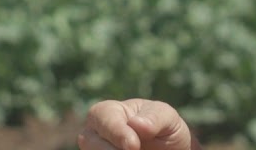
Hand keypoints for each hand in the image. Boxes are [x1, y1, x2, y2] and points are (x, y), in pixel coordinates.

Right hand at [77, 99, 196, 149]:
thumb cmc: (165, 128)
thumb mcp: (167, 118)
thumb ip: (155, 117)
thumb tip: (136, 123)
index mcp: (110, 111)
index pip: (101, 115)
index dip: (116, 131)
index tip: (134, 145)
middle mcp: (97, 131)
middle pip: (88, 139)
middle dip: (110, 149)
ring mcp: (96, 148)